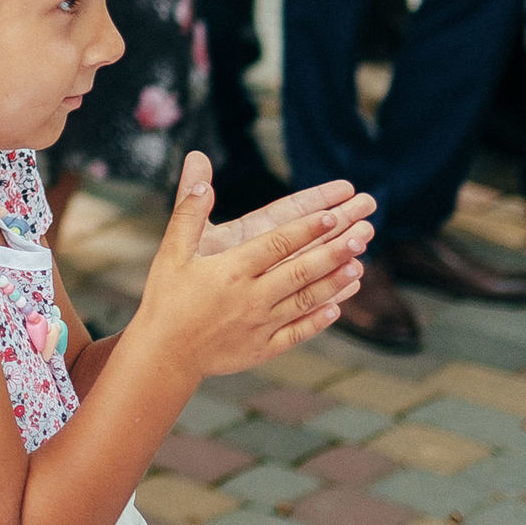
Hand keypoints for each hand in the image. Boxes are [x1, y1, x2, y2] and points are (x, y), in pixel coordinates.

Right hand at [130, 153, 373, 379]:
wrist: (163, 354)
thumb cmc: (165, 298)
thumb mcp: (171, 251)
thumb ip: (189, 211)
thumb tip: (199, 170)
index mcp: (231, 270)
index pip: (276, 244)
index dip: (305, 228)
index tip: (331, 214)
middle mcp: (251, 296)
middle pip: (300, 270)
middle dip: (333, 251)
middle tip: (362, 234)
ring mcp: (261, 324)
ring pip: (306, 300)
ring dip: (334, 283)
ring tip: (360, 267)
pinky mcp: (263, 347)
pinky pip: (298, 332)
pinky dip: (318, 320)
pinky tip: (336, 308)